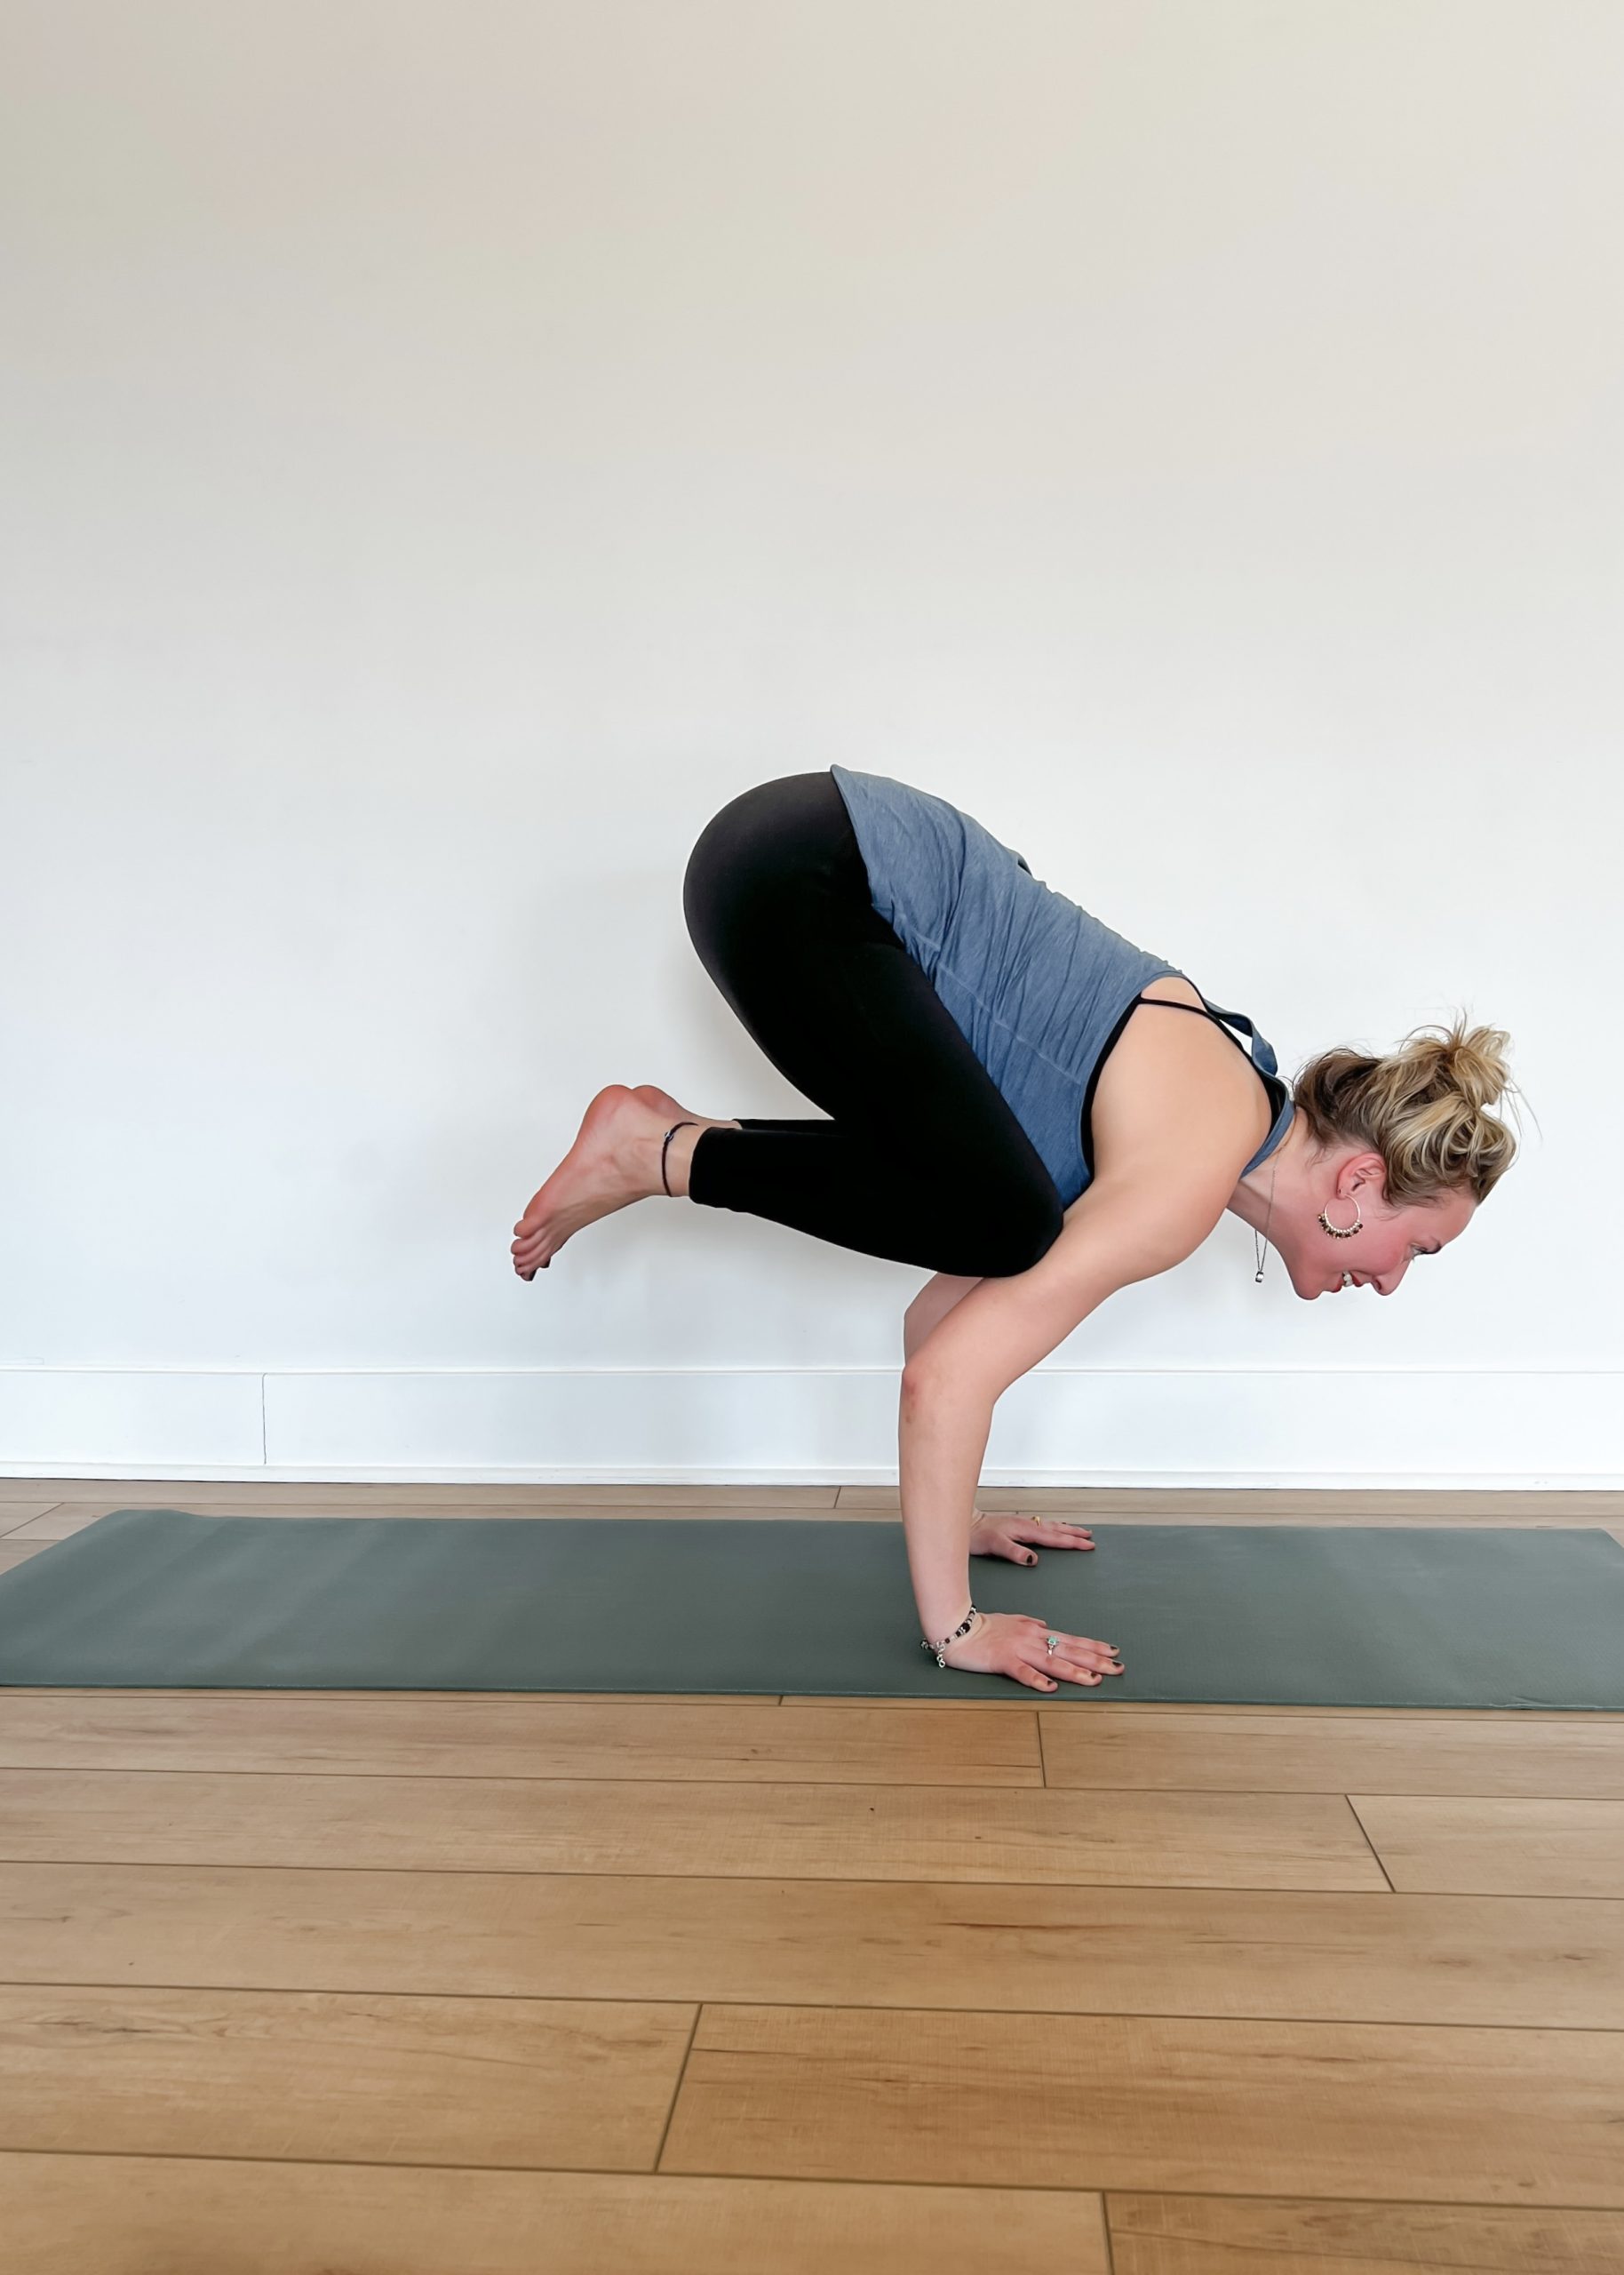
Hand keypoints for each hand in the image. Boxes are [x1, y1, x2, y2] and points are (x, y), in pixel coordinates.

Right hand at [941, 1609, 1123, 1692]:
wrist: (956, 1628)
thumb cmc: (982, 1626)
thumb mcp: (1010, 1620)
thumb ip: (1029, 1623)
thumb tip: (1046, 1626)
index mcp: (1036, 1631)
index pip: (1071, 1640)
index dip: (1094, 1647)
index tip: (1114, 1653)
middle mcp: (1032, 1639)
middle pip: (1069, 1651)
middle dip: (1096, 1661)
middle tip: (1118, 1669)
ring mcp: (1018, 1650)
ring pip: (1052, 1662)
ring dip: (1075, 1672)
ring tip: (1095, 1680)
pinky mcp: (1002, 1660)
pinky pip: (1022, 1672)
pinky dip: (1037, 1680)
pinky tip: (1051, 1688)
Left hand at [968, 1509, 1093, 1567]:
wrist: (966, 1524)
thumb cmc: (978, 1535)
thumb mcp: (995, 1545)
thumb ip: (1015, 1552)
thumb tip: (1034, 1559)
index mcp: (1025, 1530)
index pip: (1054, 1538)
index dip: (1072, 1542)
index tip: (1087, 1545)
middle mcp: (1027, 1524)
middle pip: (1057, 1529)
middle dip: (1075, 1534)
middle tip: (1091, 1538)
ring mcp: (1023, 1523)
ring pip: (1051, 1525)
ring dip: (1067, 1529)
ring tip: (1081, 1531)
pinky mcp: (1019, 1525)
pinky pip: (1043, 1525)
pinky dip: (1055, 1527)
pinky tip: (1055, 1528)